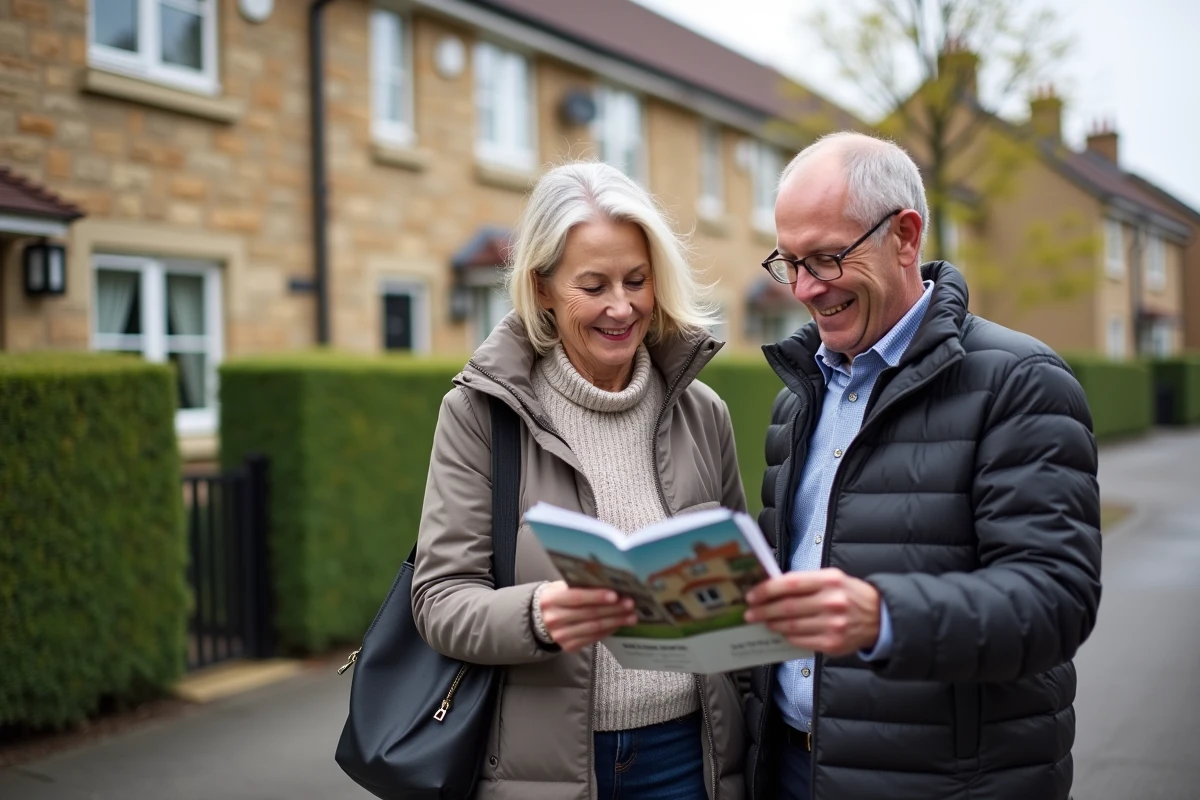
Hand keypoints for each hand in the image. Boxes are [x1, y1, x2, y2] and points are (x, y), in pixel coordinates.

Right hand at [538, 581, 637, 652]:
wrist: (541, 619)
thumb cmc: (558, 598)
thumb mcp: (561, 588)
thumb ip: (579, 586)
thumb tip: (610, 583)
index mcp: (551, 599)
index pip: (576, 597)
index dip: (597, 596)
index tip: (616, 595)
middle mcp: (554, 619)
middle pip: (589, 614)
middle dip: (613, 609)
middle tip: (630, 604)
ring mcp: (561, 635)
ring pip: (594, 627)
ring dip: (615, 621)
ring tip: (631, 616)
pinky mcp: (569, 646)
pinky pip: (593, 638)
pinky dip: (608, 630)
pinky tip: (618, 624)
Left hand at [743, 568, 880, 656]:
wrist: (880, 618)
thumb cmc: (851, 595)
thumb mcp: (833, 578)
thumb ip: (806, 582)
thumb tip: (773, 588)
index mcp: (829, 581)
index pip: (790, 583)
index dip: (767, 590)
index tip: (752, 595)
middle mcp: (832, 602)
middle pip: (787, 607)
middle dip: (763, 610)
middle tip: (750, 612)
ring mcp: (833, 625)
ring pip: (792, 626)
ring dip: (773, 624)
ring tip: (764, 622)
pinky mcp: (833, 644)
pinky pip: (801, 641)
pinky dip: (787, 636)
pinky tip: (781, 632)